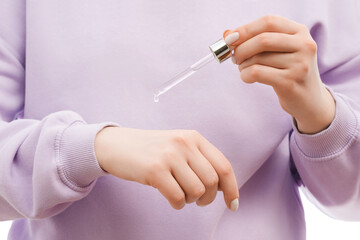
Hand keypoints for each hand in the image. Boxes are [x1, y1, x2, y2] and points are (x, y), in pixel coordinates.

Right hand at [95, 127, 238, 210]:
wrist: (117, 145)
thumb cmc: (152, 151)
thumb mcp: (179, 147)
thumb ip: (200, 160)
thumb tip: (225, 187)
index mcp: (194, 137)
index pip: (224, 166)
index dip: (232, 188)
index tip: (232, 204)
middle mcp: (184, 143)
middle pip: (212, 182)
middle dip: (208, 198)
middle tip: (198, 200)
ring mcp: (169, 156)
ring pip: (197, 191)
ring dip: (191, 200)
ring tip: (181, 195)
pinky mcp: (154, 170)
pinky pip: (178, 198)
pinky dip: (178, 204)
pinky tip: (171, 199)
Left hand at [224, 15, 335, 133]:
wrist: (308, 99)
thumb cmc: (286, 70)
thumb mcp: (275, 51)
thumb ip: (253, 39)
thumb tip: (226, 33)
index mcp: (300, 31)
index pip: (269, 22)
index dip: (246, 29)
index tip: (230, 38)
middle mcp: (305, 45)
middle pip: (262, 39)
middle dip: (241, 48)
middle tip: (235, 57)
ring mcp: (300, 64)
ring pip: (258, 58)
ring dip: (243, 64)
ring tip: (244, 69)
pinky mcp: (290, 82)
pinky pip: (257, 73)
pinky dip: (245, 75)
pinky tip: (246, 77)